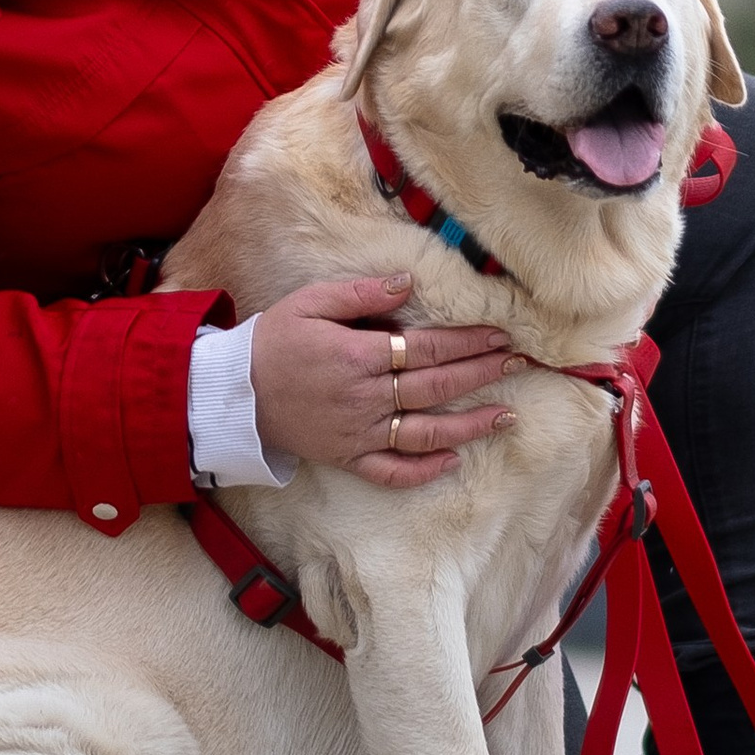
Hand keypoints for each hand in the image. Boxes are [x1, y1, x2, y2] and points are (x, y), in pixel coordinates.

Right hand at [245, 274, 517, 486]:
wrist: (236, 394)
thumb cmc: (274, 341)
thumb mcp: (311, 302)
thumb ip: (362, 292)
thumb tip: (408, 282)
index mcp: (359, 356)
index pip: (427, 348)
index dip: (466, 341)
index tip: (499, 334)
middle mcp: (366, 398)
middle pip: (436, 388)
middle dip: (481, 374)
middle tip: (518, 364)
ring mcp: (360, 433)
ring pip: (425, 434)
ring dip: (470, 427)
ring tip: (507, 417)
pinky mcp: (349, 459)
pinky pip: (392, 472)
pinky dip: (424, 471)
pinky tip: (453, 461)